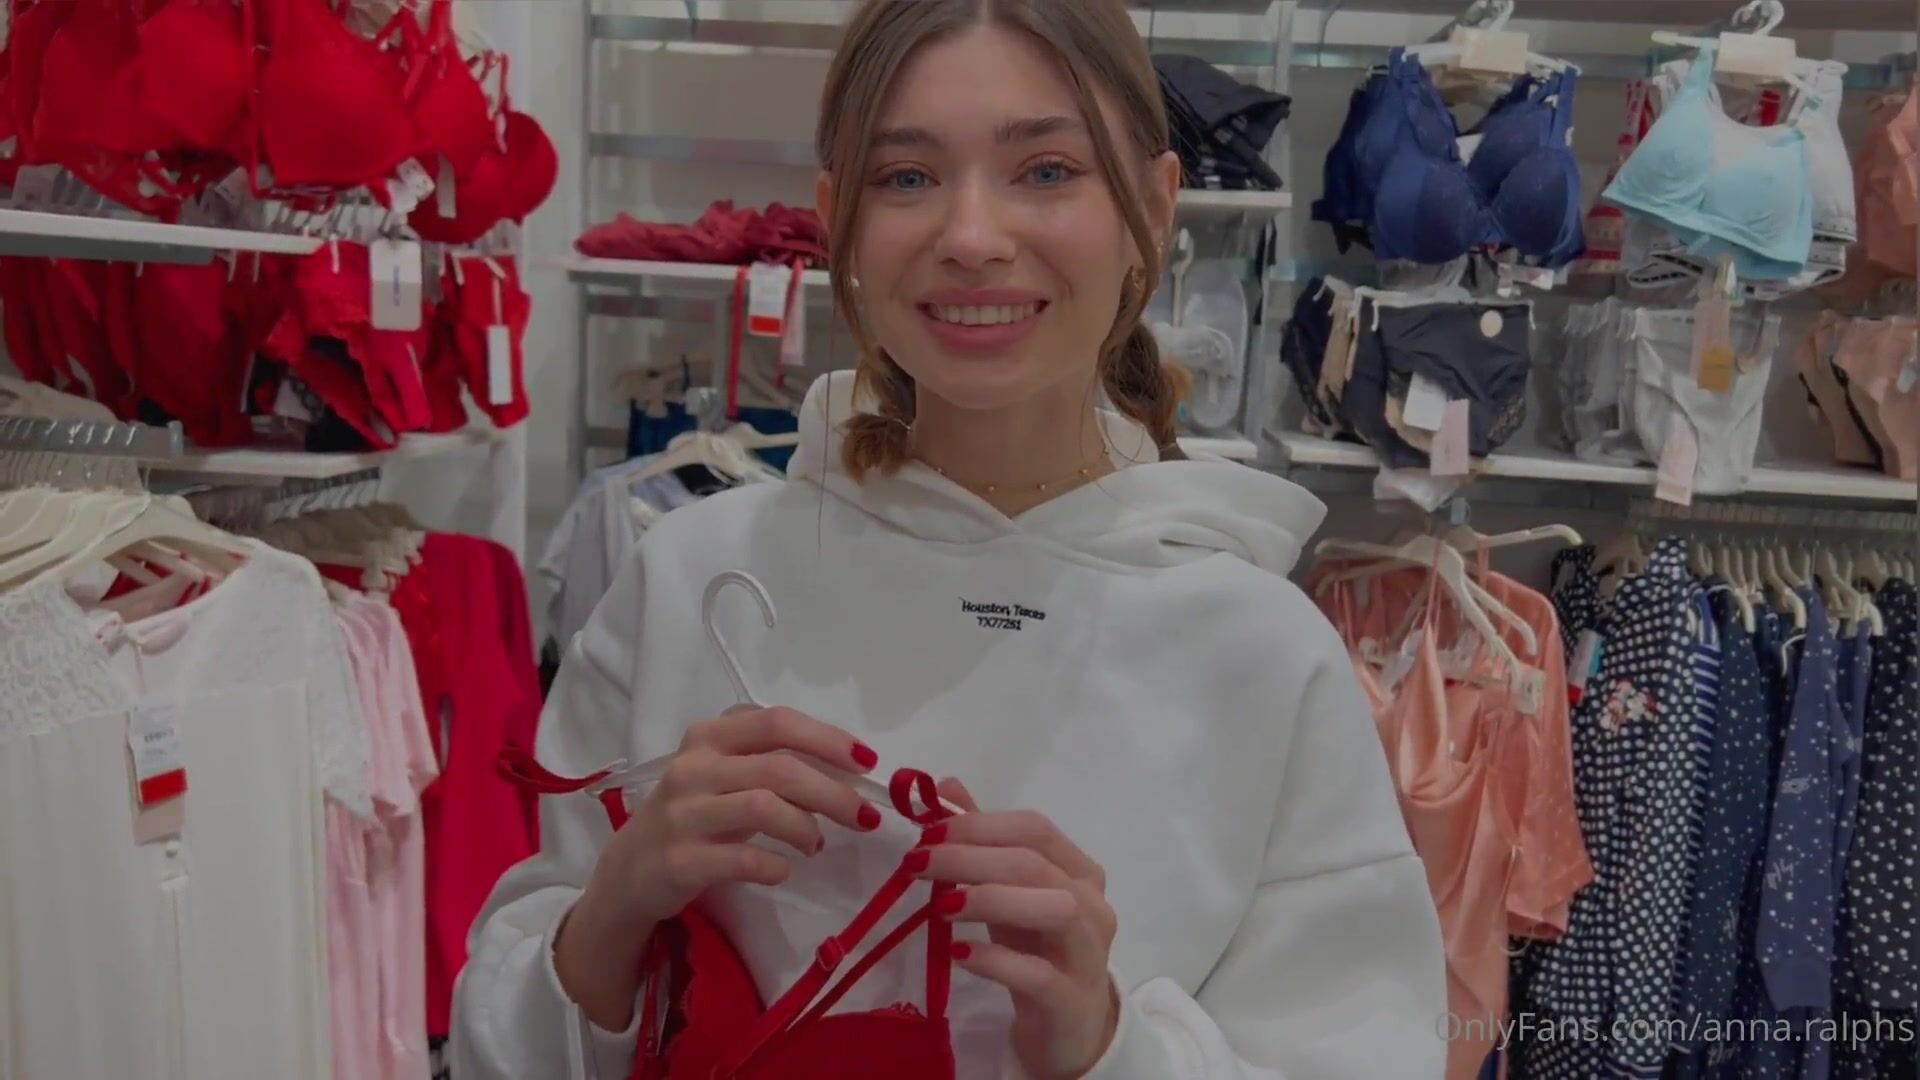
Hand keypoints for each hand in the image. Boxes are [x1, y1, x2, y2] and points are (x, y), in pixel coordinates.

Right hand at [557, 706, 880, 1029]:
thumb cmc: (695, 816)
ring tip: (816, 843)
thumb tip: (848, 769)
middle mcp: (692, 768)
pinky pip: (742, 858)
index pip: (776, 722)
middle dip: (833, 792)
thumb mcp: (725, 777)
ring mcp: (682, 814)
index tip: (867, 762)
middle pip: (779, 768)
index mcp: (708, 737)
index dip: (828, 739)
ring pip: (764, 807)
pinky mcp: (679, 861)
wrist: (630, 872)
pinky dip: (774, 864)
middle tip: (865, 817)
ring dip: (805, 828)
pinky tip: (782, 870)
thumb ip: (773, 764)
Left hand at [911, 778, 1121, 1079]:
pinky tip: (959, 954)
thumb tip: (946, 788)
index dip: (979, 824)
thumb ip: (983, 842)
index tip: (928, 832)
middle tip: (917, 863)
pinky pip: (1037, 974)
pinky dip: (995, 960)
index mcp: (1079, 870)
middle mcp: (1092, 905)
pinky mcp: (1071, 998)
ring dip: (991, 899)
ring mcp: (1088, 953)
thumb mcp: (1010, 894)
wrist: (1070, 1028)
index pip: (1035, 829)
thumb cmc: (1037, 951)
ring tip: (941, 905)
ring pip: (1053, 909)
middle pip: (1036, 864)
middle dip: (970, 857)